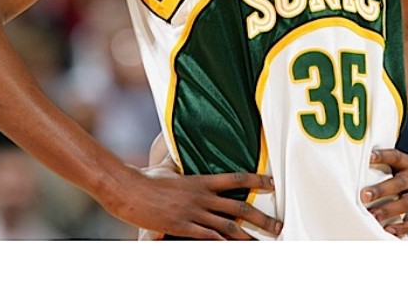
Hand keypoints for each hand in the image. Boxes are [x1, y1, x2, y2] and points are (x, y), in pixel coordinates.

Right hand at [109, 161, 282, 240]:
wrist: (129, 189)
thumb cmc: (146, 178)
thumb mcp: (166, 167)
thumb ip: (175, 164)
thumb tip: (174, 155)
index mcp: (201, 181)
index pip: (236, 178)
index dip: (256, 180)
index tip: (272, 183)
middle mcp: (202, 197)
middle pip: (239, 207)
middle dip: (261, 218)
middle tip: (278, 225)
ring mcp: (193, 213)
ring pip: (228, 227)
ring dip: (247, 237)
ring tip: (262, 245)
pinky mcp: (182, 227)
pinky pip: (207, 238)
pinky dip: (221, 245)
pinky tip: (232, 251)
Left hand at [360, 149, 407, 237]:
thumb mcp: (403, 161)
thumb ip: (385, 163)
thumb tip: (359, 164)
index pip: (395, 156)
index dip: (382, 155)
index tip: (369, 156)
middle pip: (398, 183)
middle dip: (381, 190)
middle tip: (364, 196)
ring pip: (406, 203)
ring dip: (389, 211)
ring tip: (373, 217)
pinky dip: (403, 227)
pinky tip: (389, 231)